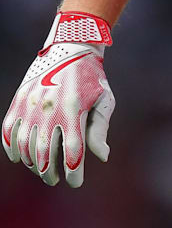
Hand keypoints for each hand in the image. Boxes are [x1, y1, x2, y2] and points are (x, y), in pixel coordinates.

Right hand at [2, 12, 114, 186]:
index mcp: (74, 109)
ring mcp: (30, 104)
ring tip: (42, 169)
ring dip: (32, 163)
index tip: (75, 183)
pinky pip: (7, 131)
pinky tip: (20, 158)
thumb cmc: (92, 77)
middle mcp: (49, 108)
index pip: (72, 152)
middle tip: (55, 179)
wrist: (71, 47)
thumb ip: (100, 130)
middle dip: (50, 172)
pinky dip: (11, 148)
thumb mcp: (104, 100)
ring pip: (25, 146)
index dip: (73, 172)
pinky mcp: (18, 100)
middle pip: (45, 153)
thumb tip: (102, 157)